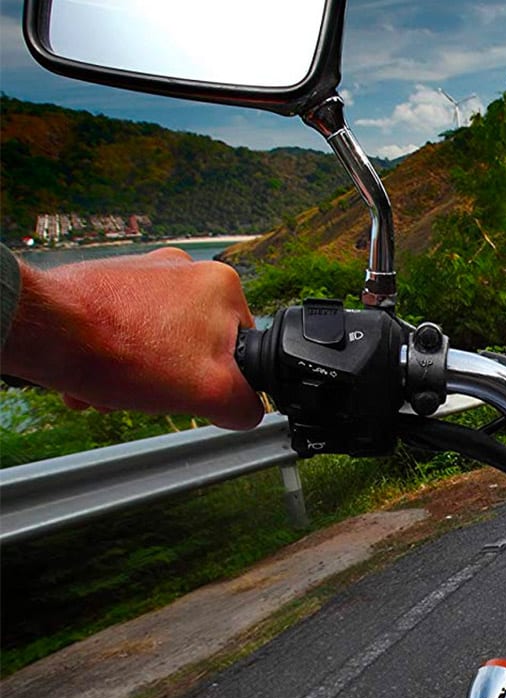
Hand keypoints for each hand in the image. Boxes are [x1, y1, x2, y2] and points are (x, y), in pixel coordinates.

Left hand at [2, 247, 262, 428]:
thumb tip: (248, 408)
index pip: (241, 349)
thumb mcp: (208, 392)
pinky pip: (127, 328)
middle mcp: (186, 269)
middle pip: (195, 346)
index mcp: (223, 286)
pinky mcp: (110, 282)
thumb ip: (244, 403)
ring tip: (114, 386)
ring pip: (158, 340)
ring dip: (137, 372)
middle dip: (168, 378)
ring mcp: (145, 273)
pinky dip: (114, 355)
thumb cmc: (119, 350)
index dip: (217, 380)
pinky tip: (97, 372)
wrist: (45, 330)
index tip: (189, 391)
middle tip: (147, 392)